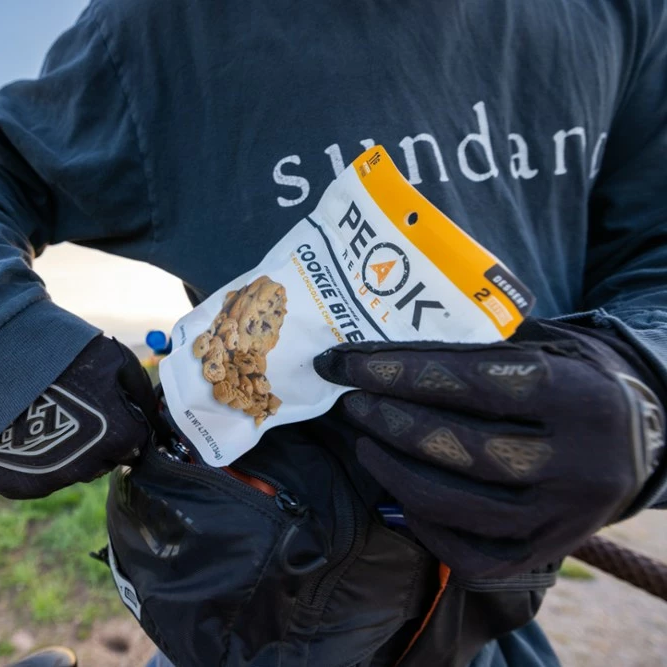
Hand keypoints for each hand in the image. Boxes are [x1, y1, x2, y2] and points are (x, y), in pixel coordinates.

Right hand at [0, 336, 158, 498]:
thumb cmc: (64, 352)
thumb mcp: (117, 361)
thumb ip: (142, 397)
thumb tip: (158, 421)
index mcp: (120, 437)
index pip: (133, 445)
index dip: (119, 424)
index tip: (100, 406)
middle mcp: (88, 468)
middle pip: (102, 463)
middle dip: (94, 441)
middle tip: (70, 408)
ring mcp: (51, 480)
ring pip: (69, 472)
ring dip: (64, 452)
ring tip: (43, 414)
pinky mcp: (16, 485)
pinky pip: (36, 479)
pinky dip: (32, 461)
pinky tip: (22, 429)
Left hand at [313, 318, 664, 576]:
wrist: (645, 437)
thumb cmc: (574, 378)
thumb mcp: (546, 346)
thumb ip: (480, 351)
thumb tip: (382, 354)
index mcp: (580, 396)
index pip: (473, 382)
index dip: (401, 373)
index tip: (348, 364)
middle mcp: (580, 462)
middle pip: (460, 446)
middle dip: (390, 421)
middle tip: (352, 401)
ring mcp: (566, 515)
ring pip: (458, 505)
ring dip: (394, 471)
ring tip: (365, 441)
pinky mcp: (549, 550)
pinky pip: (472, 555)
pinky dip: (425, 525)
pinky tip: (399, 493)